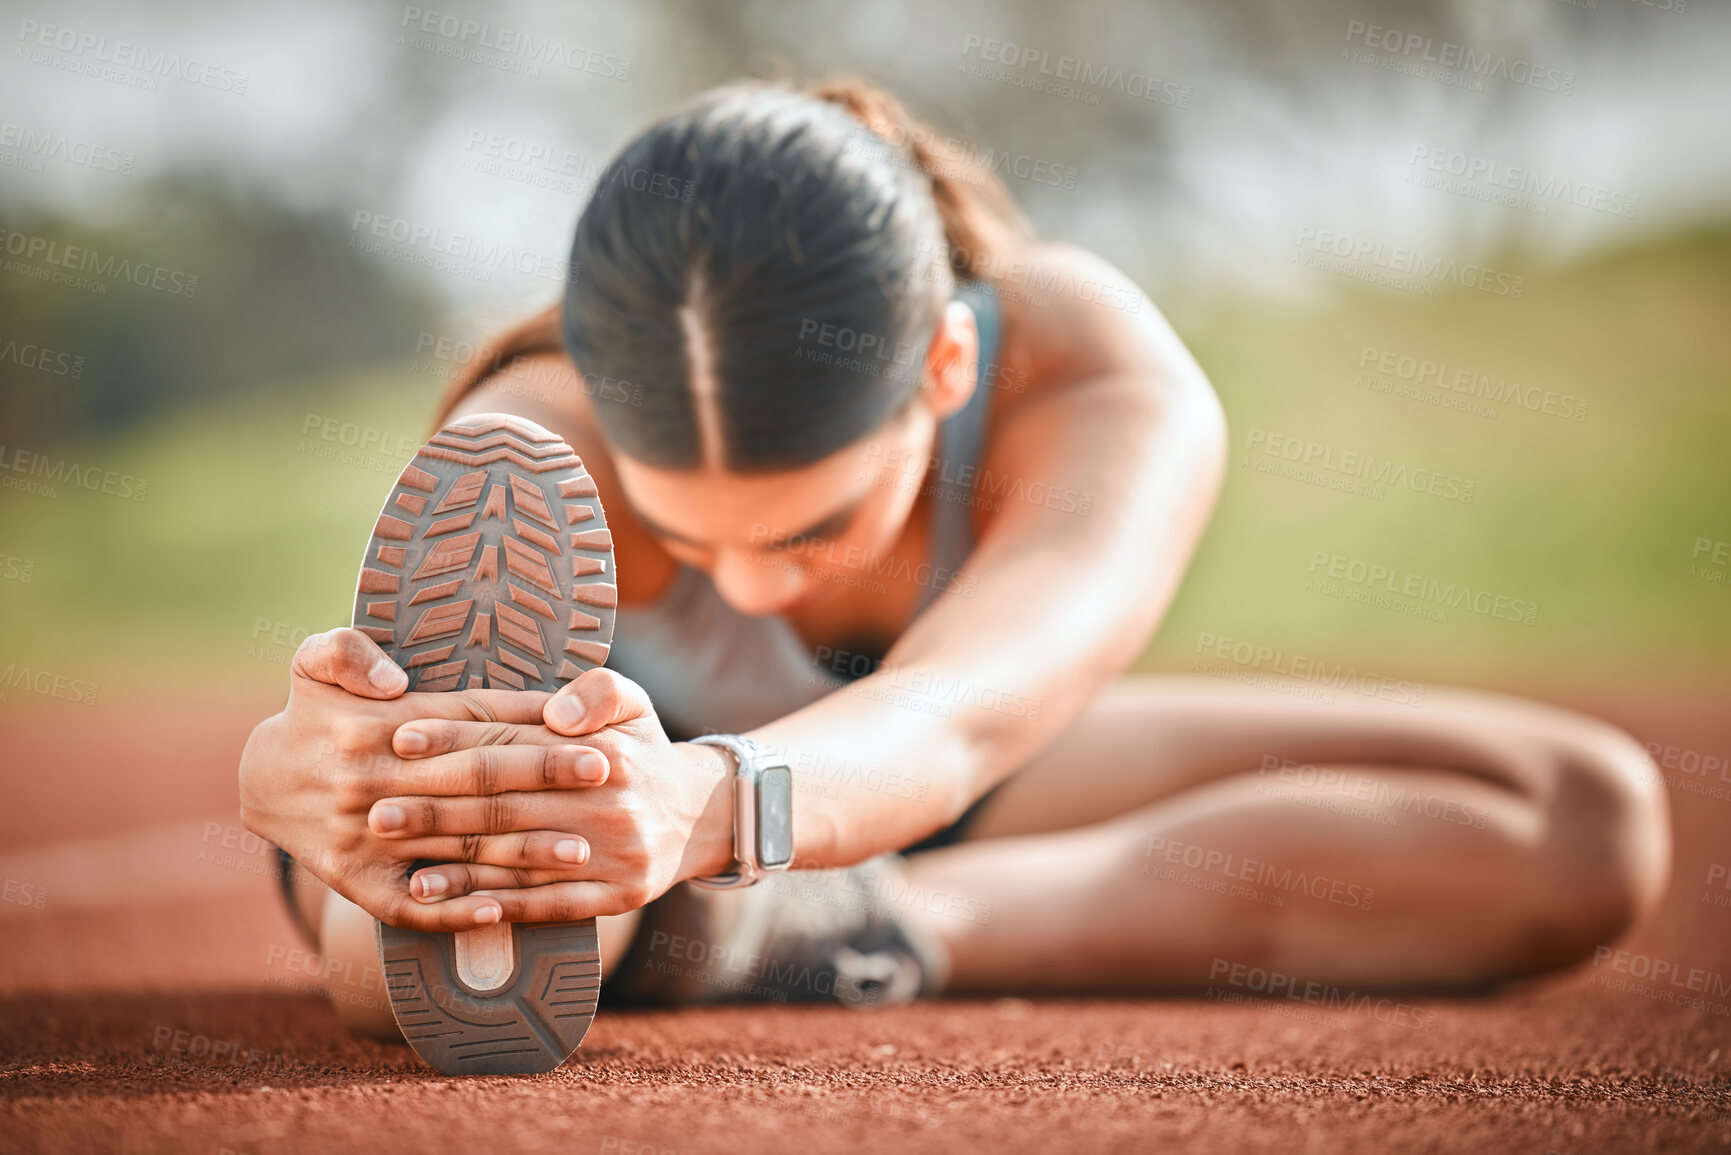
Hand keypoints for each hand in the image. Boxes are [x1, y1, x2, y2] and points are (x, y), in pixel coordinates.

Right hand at [238, 628, 611, 930]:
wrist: (261, 783)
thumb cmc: (312, 715)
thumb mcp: (316, 662)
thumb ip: (347, 652)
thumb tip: (390, 678)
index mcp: (379, 728)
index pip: (473, 728)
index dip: (533, 732)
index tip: (590, 736)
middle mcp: (377, 785)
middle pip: (478, 784)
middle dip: (547, 782)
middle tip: (608, 779)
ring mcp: (368, 841)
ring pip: (457, 848)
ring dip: (521, 854)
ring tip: (581, 852)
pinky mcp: (359, 884)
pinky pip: (413, 905)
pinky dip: (458, 910)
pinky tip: (507, 911)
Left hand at [372, 667, 736, 922]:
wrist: (701, 816)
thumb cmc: (643, 751)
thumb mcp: (632, 701)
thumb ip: (596, 691)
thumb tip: (557, 712)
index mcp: (603, 750)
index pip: (515, 743)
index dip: (456, 741)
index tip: (400, 740)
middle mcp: (608, 803)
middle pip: (507, 805)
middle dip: (436, 807)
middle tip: (376, 808)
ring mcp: (612, 854)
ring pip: (518, 858)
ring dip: (453, 862)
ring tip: (397, 860)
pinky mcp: (613, 896)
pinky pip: (545, 903)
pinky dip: (493, 905)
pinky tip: (446, 903)